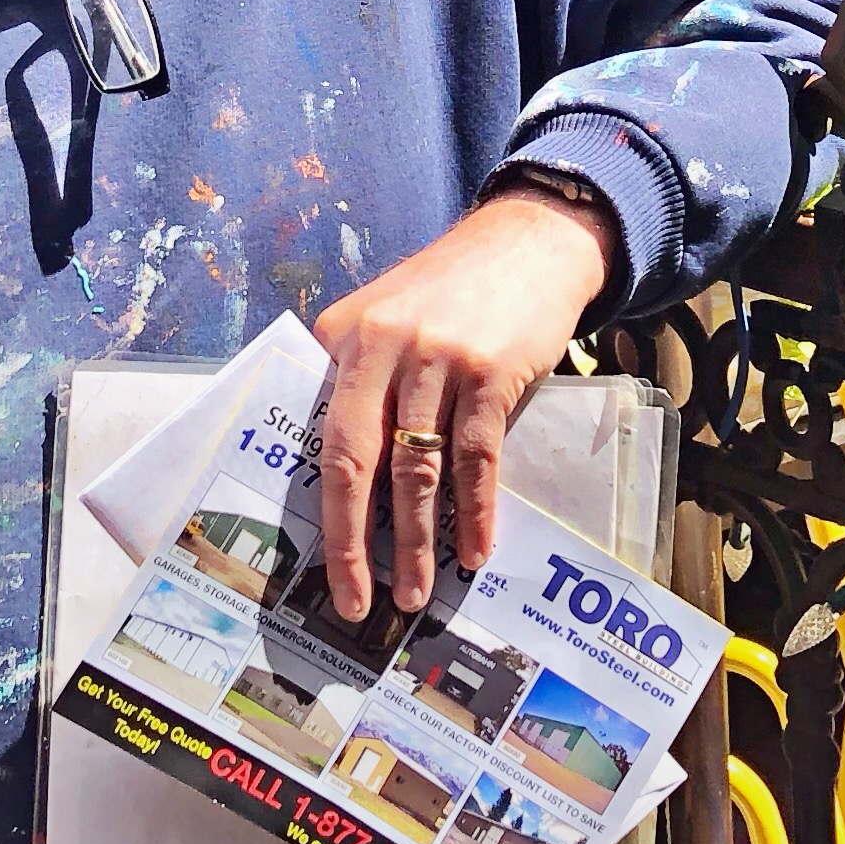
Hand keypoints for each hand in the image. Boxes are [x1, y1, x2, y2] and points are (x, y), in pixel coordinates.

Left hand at [313, 184, 614, 614]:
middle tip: (354, 601)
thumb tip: (341, 473)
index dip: (317, 507)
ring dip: (415, 541)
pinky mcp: (488, 371)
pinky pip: (475, 458)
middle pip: (352, 459)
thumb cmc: (452, 292)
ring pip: (415, 468)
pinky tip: (473, 551)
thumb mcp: (385, 317)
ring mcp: (436, 358)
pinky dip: (473, 512)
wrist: (528, 242)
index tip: (316, 564)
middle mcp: (379, 345)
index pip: (317, 436)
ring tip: (415, 594)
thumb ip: (358, 378)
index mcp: (340, 336)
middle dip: (350, 541)